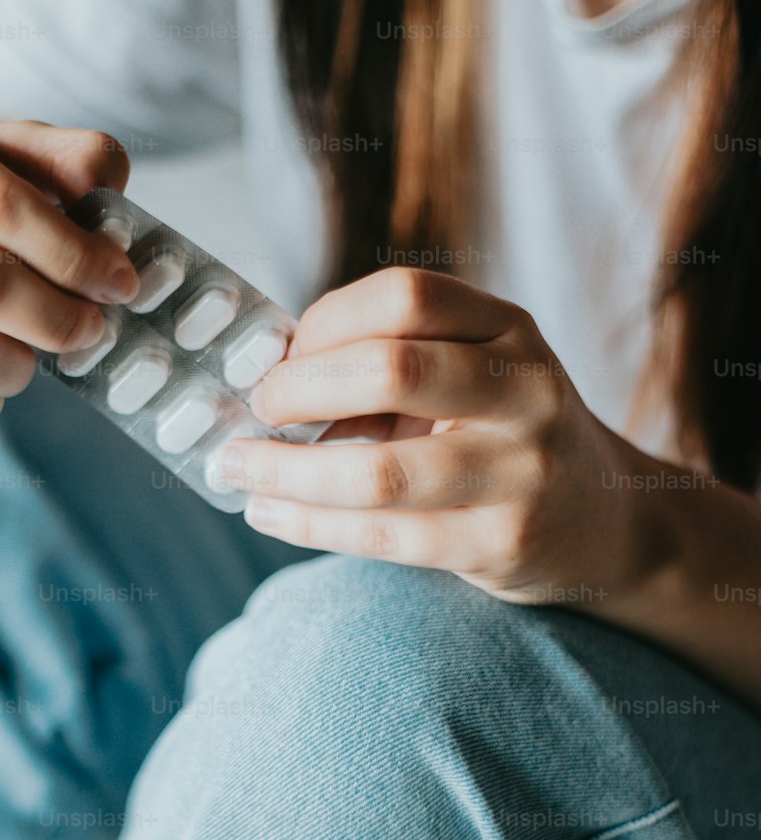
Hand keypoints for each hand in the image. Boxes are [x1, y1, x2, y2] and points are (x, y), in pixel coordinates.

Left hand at [222, 268, 656, 605]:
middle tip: (254, 409)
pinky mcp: (499, 542)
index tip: (279, 356)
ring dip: (287, 470)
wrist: (603, 521)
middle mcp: (525, 390)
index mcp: (510, 329)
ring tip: (237, 467)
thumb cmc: (504, 436)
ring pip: (378, 472)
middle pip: (391, 370)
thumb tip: (267, 373)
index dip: (325, 323)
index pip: (405, 297)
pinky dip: (309, 523)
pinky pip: (383, 536)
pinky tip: (267, 511)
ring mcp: (519, 471)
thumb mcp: (475, 372)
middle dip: (298, 390)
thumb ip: (392, 360)